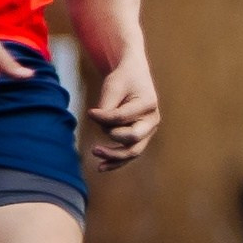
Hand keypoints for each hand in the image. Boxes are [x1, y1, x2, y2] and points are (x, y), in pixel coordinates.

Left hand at [87, 56, 159, 171]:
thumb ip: (106, 107)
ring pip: (133, 151)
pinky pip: (130, 153)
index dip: (103, 117)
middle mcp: (152, 120)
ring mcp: (149, 131)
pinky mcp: (141, 137)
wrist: (136, 76)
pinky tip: (102, 166)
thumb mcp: (113, 86)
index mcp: (148, 104)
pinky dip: (117, 161)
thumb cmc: (124, 79)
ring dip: (114, 157)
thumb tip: (97, 123)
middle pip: (132, 138)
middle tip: (94, 140)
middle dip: (112, 138)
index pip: (121, 117)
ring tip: (95, 154)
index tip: (90, 112)